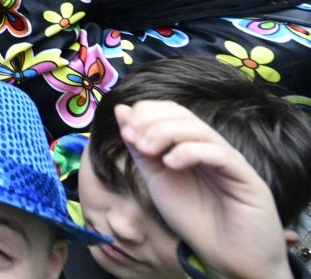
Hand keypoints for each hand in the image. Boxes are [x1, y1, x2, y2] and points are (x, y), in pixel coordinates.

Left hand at [116, 101, 294, 278]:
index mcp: (190, 146)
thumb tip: (121, 110)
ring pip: (198, 129)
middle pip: (182, 113)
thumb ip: (140, 148)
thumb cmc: (196, 221)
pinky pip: (219, 153)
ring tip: (146, 150)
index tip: (126, 132)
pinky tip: (170, 164)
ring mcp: (230, 161)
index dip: (145, 113)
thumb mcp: (157, 180)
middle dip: (152, 120)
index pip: (169, 111)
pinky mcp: (248, 178)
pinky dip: (190, 152)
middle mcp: (211, 147)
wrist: (231, 260)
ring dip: (165, 132)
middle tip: (134, 139)